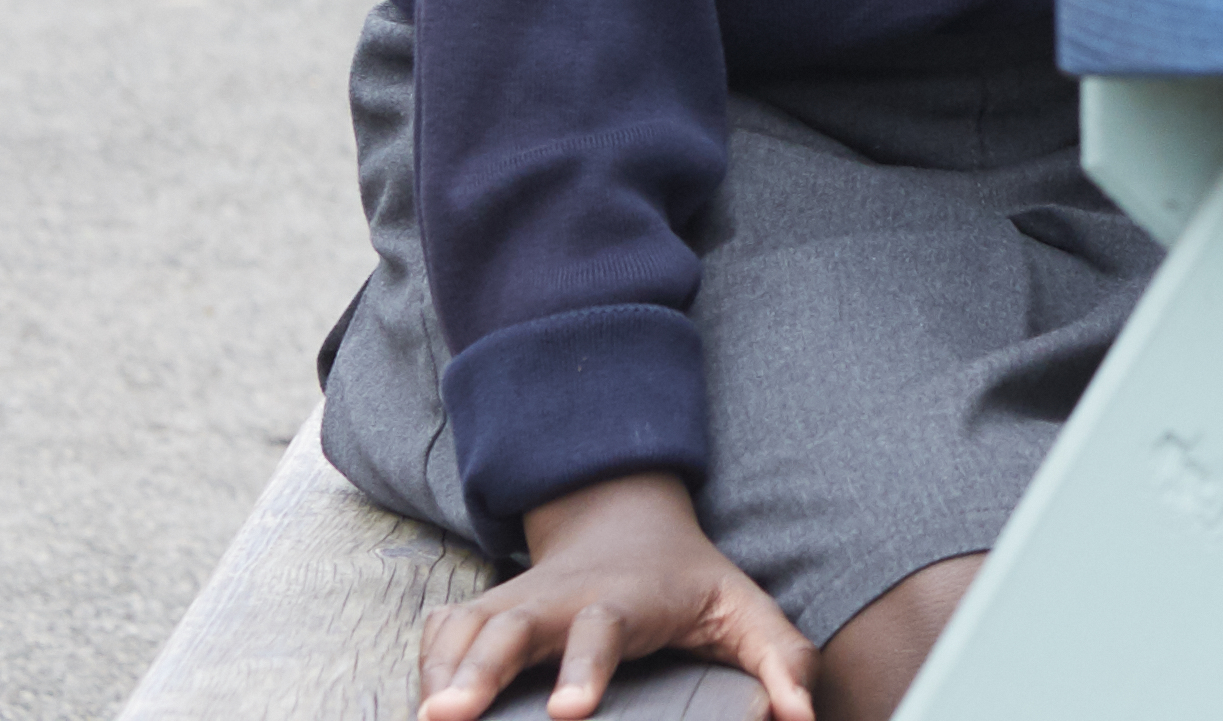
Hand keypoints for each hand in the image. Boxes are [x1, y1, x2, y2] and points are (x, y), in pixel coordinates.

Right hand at [414, 471, 815, 720]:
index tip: (569, 711)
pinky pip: (439, 635)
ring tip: (426, 719)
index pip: (601, 631)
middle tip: (448, 718)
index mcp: (624, 601)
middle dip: (480, 672)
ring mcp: (514, 604)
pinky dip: (423, 666)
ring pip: (464, 632)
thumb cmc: (688, 581)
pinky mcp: (481, 614)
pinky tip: (421, 705)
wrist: (624, 522)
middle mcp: (559, 601)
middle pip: (510, 630)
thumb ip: (781, 659)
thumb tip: (801, 717)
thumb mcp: (744, 609)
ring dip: (439, 674)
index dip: (583, 669)